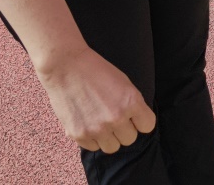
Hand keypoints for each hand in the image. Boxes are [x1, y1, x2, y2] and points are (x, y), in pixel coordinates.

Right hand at [36, 46, 156, 152]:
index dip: (141, 121)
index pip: (148, 126)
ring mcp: (97, 129)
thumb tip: (136, 122)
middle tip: (114, 117)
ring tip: (100, 122)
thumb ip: (132, 104)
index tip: (134, 117)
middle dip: (124, 129)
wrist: (65, 66)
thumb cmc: (96, 70)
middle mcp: (116, 118)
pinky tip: (87, 123)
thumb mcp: (124, 83)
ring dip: (109, 137)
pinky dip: (92, 138)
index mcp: (131, 101)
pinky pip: (93, 147)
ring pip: (112, 147)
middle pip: (130, 139)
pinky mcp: (79, 135)